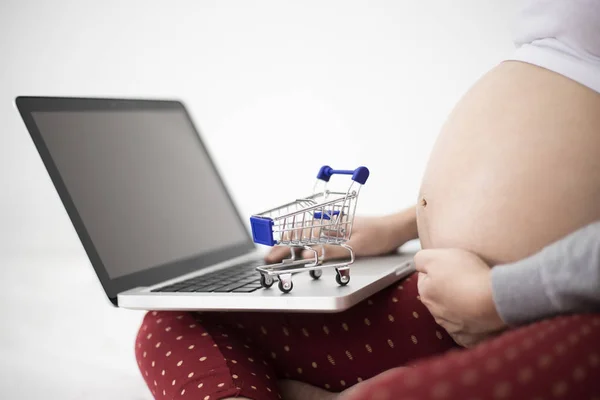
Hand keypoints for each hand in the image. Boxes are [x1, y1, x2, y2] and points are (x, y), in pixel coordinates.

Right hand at [265, 208, 417, 262]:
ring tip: (280, 251)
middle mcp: (329, 222)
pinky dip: (304, 239)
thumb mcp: (356, 247)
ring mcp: (334, 225)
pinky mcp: (339, 229)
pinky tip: (302, 245)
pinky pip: (316, 233)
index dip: (283, 248)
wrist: (396, 228)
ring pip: (305, 232)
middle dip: (282, 244)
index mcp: (330, 225)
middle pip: (299, 233)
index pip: (299, 237)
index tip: (271, 257)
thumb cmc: (380, 236)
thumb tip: (305, 254)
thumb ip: (330, 250)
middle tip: (270, 257)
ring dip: (291, 241)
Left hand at [414, 248, 506, 347]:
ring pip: (452, 312)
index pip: (425, 277)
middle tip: (464, 278)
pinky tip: (478, 313)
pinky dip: (471, 322)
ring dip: (460, 304)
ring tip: (475, 294)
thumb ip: (421, 259)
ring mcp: (452, 327)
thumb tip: (419, 264)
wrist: (495, 299)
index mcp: (425, 294)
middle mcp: (435, 313)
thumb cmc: (467, 275)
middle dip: (447, 287)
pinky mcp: (469, 337)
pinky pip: (467, 329)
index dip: (437, 268)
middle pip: (439, 296)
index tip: (450, 266)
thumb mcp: (437, 256)